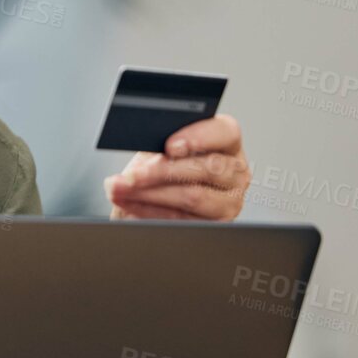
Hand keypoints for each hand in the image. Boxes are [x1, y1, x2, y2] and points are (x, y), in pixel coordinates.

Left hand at [104, 114, 249, 220]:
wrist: (153, 202)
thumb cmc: (161, 168)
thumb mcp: (160, 150)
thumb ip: (161, 142)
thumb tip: (148, 140)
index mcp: (227, 143)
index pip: (226, 132)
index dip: (199, 137)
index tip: (169, 146)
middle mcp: (236, 172)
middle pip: (207, 168)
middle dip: (162, 171)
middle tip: (131, 175)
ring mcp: (230, 201)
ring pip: (192, 196)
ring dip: (150, 194)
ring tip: (121, 189)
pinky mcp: (216, 225)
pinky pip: (182, 219)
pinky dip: (149, 211)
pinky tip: (129, 205)